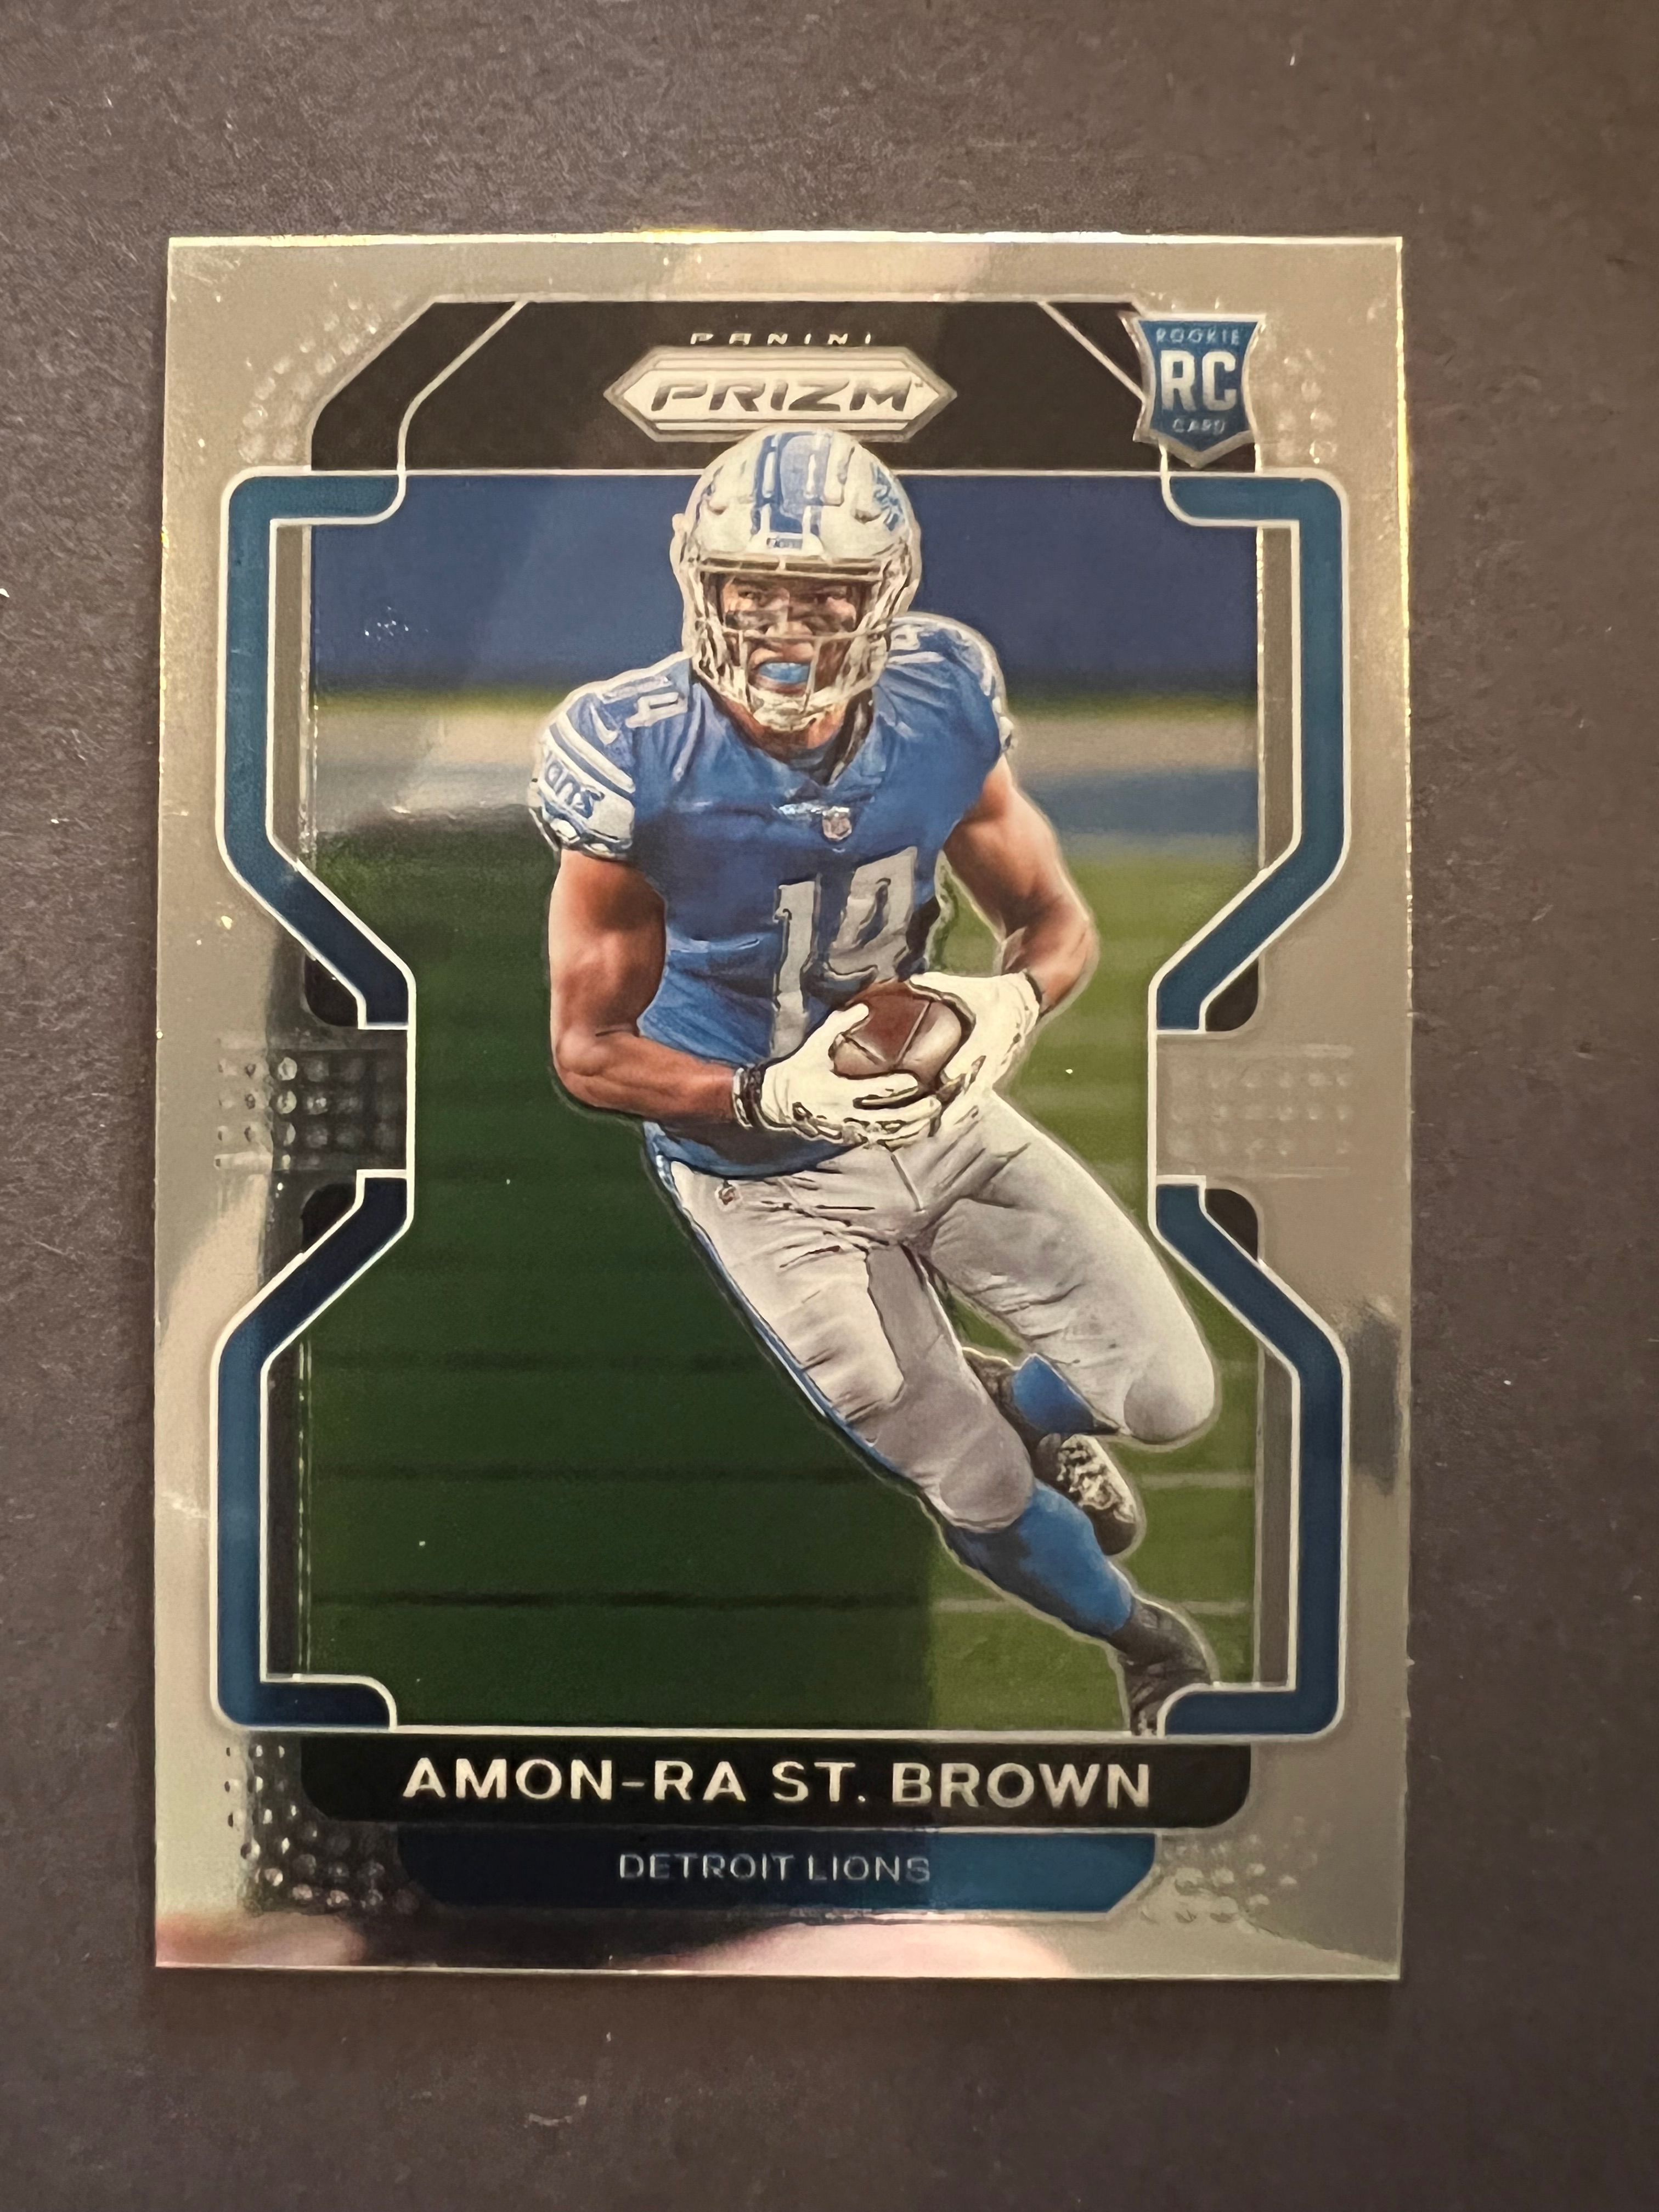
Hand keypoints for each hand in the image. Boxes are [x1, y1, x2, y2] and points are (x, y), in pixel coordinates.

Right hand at [752, 1008, 942, 1147]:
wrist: (777, 1103)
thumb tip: (863, 1005)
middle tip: (936, 1103)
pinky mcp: (849, 1137)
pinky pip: (879, 1142)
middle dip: (913, 1113)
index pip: (870, 1092)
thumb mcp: (814, 1046)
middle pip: (886, 1119)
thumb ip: (837, 1025)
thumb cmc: (798, 1070)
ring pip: (886, 1135)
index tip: (915, 1079)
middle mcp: (844, 1115)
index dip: (894, 1087)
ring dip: (911, 1128)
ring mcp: (848, 1129)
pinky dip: (900, 1139)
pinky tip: (918, 1131)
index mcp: (835, 1091)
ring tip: (933, 1118)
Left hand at [910, 969, 1041, 1130]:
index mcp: (990, 1031)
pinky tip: (942, 1130)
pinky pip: (977, 1099)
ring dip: (959, 1117)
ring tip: (936, 1133)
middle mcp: (995, 1055)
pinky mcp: (992, 1078)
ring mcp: (995, 1070)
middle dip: (960, 1106)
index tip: (946, 1078)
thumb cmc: (989, 995)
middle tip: (939, 1122)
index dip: (962, 1064)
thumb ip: (937, 986)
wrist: (1023, 1006)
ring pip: (977, 1098)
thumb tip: (906, 983)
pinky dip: (962, 1115)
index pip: (977, 1050)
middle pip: (978, 1085)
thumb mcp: (967, 988)